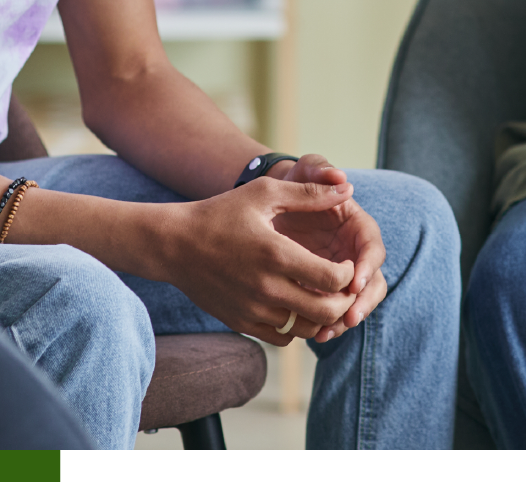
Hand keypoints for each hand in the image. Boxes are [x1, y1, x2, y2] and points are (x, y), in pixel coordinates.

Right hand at [166, 178, 357, 345]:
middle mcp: (267, 288)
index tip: (346, 262)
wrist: (175, 244)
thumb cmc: (222, 212)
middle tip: (344, 285)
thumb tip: (348, 187)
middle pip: (326, 312)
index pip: (333, 279)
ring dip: (322, 316)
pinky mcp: (241, 323)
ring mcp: (253, 310)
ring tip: (322, 294)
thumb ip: (310, 193)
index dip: (349, 273)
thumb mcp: (265, 193)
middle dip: (344, 300)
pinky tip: (296, 303)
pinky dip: (297, 325)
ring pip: (306, 329)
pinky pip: (283, 337)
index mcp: (277, 254)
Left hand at [273, 153, 387, 342]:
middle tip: (348, 317)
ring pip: (355, 302)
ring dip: (345, 317)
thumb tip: (342, 179)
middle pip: (372, 281)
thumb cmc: (293, 182)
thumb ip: (320, 171)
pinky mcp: (323, 288)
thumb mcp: (305, 170)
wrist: (271, 203)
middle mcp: (353, 251)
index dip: (368, 265)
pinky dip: (326, 324)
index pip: (372, 247)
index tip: (355, 281)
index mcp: (356, 225)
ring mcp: (340, 272)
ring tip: (326, 332)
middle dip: (364, 301)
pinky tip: (313, 334)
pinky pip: (332, 310)